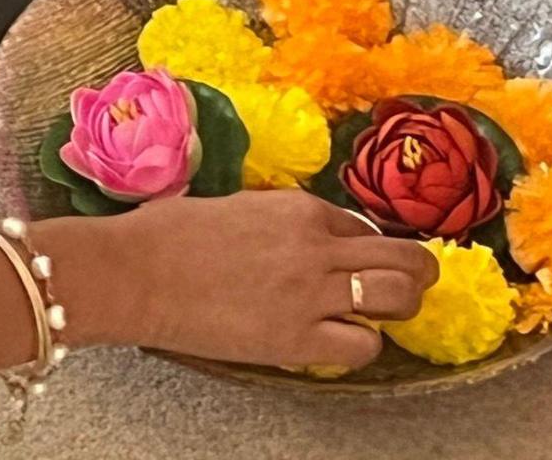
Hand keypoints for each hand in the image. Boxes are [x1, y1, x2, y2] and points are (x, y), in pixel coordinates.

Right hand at [36, 191, 438, 372]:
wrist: (134, 271)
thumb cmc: (164, 234)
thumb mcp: (230, 205)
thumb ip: (272, 218)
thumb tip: (287, 232)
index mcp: (298, 208)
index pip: (362, 226)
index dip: (365, 245)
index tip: (358, 259)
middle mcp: (317, 247)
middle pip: (402, 257)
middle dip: (417, 270)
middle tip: (415, 282)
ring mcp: (312, 294)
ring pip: (399, 297)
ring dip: (401, 306)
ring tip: (389, 314)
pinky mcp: (299, 338)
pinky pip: (363, 346)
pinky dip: (361, 345)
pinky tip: (340, 341)